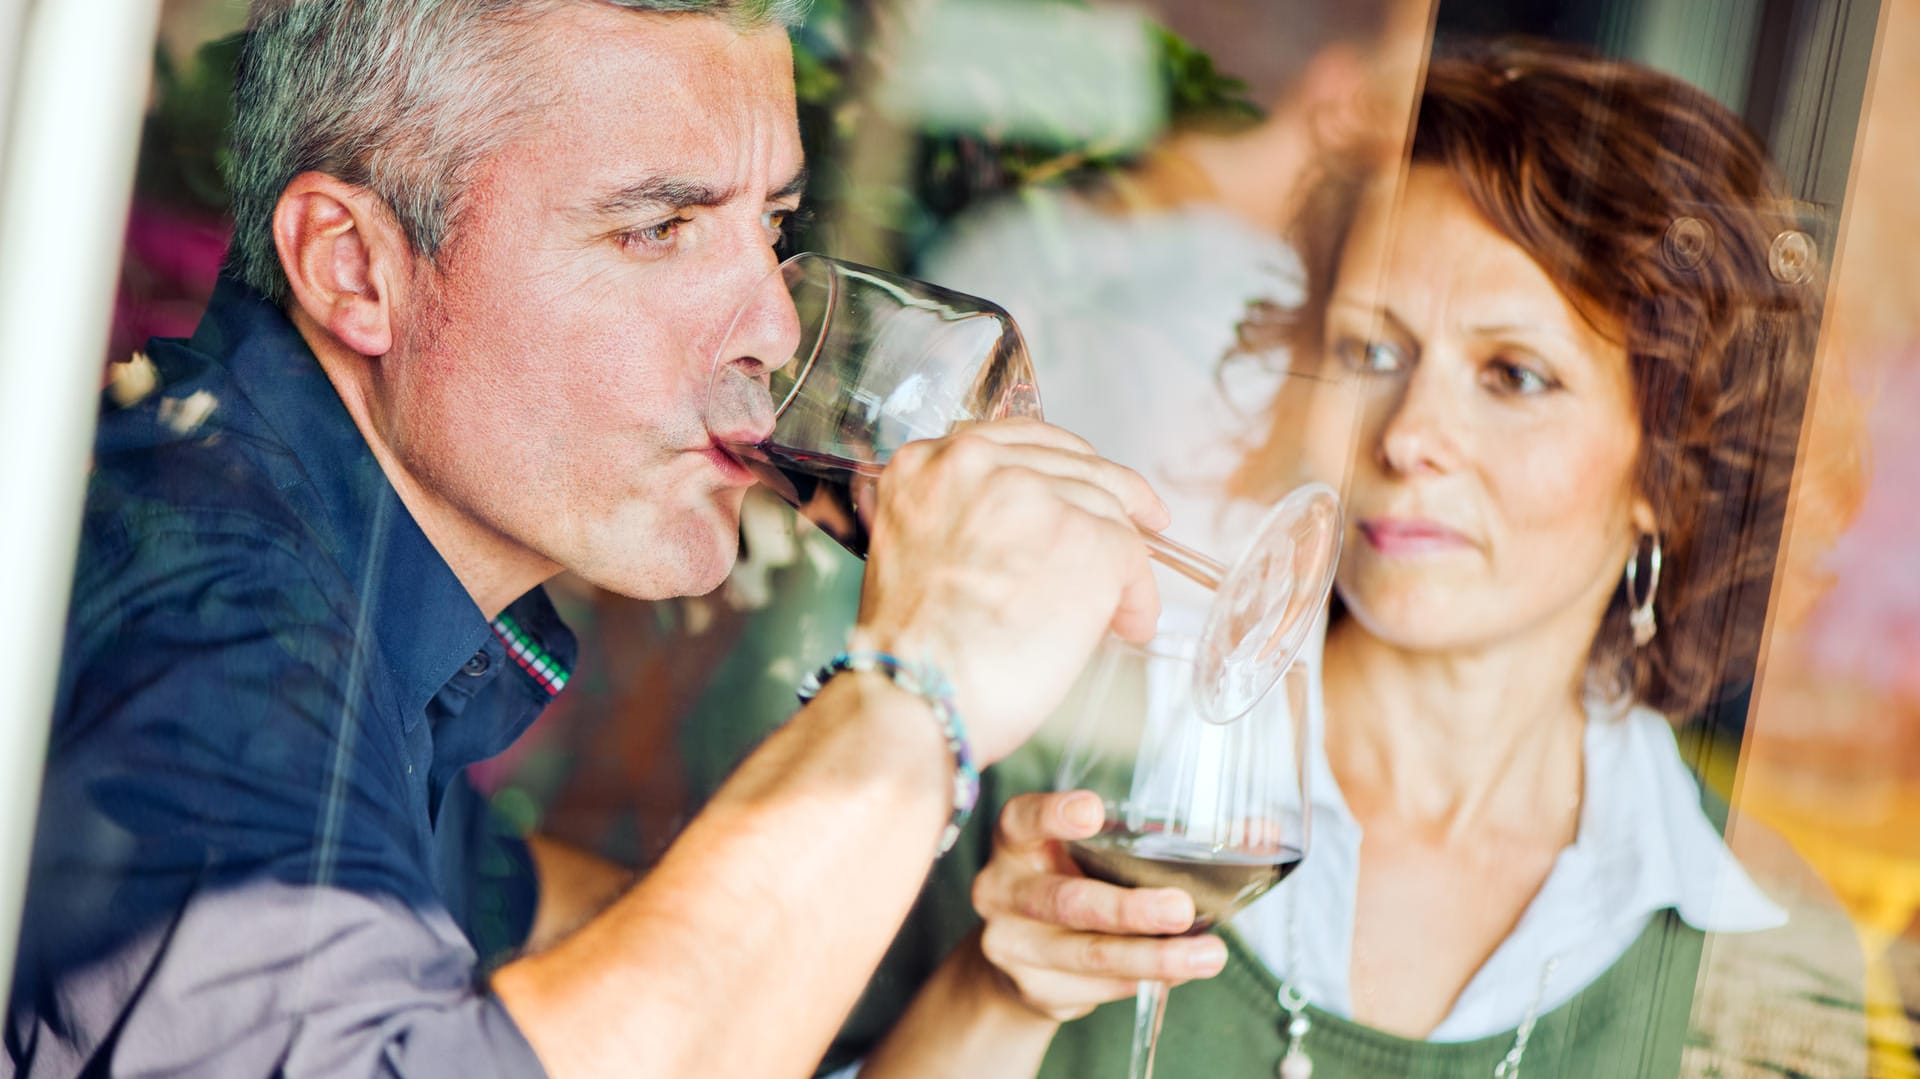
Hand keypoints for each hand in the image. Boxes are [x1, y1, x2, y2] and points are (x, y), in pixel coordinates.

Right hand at [855, 419, 1165, 764]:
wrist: (917, 698)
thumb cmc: (911, 654)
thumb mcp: (914, 552)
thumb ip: (961, 519)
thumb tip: (1027, 534)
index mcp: (926, 464)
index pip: (1016, 440)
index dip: (1063, 464)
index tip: (1089, 482)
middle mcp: (976, 463)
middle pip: (1073, 464)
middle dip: (1112, 498)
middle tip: (1144, 522)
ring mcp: (1035, 495)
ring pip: (1107, 510)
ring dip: (1122, 562)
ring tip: (1121, 608)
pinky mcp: (1086, 537)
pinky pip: (1132, 557)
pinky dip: (1136, 595)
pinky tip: (1127, 624)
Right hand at [970, 791, 1227, 1021]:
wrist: (1015, 957)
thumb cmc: (1072, 881)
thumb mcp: (1093, 852)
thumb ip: (1161, 838)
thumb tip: (1263, 830)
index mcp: (1017, 839)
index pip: (1024, 819)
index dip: (1055, 814)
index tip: (1094, 811)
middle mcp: (1002, 889)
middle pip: (1067, 900)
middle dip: (1128, 908)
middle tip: (1180, 908)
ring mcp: (1013, 944)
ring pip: (1089, 954)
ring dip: (1153, 958)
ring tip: (1207, 956)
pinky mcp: (1034, 989)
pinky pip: (1098, 987)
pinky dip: (1144, 980)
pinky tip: (1177, 973)